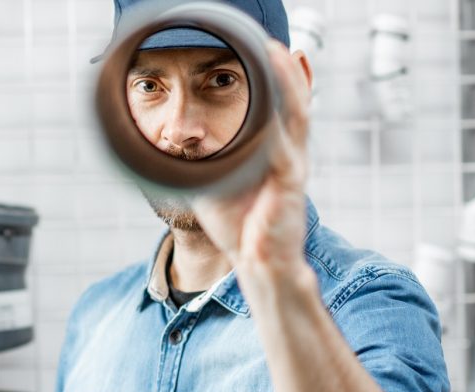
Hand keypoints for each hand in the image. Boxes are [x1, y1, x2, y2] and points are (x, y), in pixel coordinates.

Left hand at [190, 40, 312, 278]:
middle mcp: (291, 157)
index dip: (284, 81)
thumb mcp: (214, 186)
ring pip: (297, 117)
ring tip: (282, 56)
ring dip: (290, 85)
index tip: (275, 52)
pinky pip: (287, 149)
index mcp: (276, 155)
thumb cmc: (239, 228)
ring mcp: (293, 170)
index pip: (285, 110)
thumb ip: (202, 163)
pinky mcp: (289, 187)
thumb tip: (176, 145)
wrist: (257, 266)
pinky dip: (282, 125)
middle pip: (296, 104)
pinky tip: (277, 105)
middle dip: (289, 72)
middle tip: (277, 43)